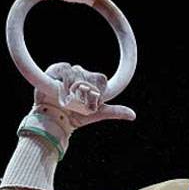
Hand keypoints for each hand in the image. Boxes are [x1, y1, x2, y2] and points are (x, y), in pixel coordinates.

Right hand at [19, 62, 135, 159]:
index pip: (100, 79)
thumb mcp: (98, 113)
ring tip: (67, 100)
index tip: (92, 103)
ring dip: (73, 89)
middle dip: (84, 92)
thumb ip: (115, 111)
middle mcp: (81, 74)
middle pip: (88, 76)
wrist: (55, 121)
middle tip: (76, 103)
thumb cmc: (76, 116)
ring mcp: (68, 72)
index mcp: (92, 82)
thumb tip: (133, 115)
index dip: (97, 92)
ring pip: (77, 72)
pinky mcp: (55, 71)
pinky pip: (64, 68)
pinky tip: (62, 92)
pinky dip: (64, 81)